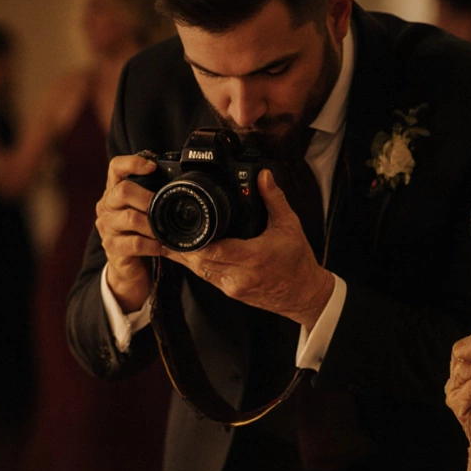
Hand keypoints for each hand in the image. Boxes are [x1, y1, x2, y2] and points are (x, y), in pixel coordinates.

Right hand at [95, 154, 160, 310]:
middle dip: (148, 197)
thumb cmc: (140, 234)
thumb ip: (152, 196)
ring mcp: (106, 227)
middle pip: (123, 191)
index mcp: (113, 192)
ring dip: (153, 224)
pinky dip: (152, 245)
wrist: (128, 268)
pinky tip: (160, 247)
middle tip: (165, 206)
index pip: (115, 167)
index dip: (132, 162)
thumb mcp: (143, 212)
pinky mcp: (112, 247)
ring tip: (165, 230)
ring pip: (130, 218)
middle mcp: (106, 207)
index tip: (152, 166)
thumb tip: (182, 181)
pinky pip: (135, 243)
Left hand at [162, 169, 334, 329]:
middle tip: (166, 225)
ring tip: (168, 236)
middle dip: (181, 244)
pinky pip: (206, 276)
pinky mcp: (231, 291)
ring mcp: (233, 286)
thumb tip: (262, 176)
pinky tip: (186, 250)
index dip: (195, 239)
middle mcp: (239, 275)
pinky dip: (195, 263)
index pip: (214, 250)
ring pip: (198, 270)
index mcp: (254, 258)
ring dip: (184, 254)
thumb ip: (273, 199)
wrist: (304, 294)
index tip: (183, 224)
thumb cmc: (298, 262)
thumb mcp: (289, 225)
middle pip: (199, 260)